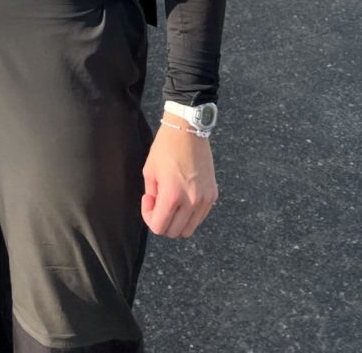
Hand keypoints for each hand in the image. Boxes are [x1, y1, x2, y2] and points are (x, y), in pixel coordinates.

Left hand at [141, 121, 217, 237]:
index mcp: (172, 195)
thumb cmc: (165, 148)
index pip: (159, 227)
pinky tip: (183, 197)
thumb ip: (152, 196)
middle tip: (158, 200)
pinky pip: (199, 217)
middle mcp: (191, 201)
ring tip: (171, 201)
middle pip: (174, 232)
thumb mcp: (149, 171)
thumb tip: (156, 211)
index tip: (148, 199)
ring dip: (176, 221)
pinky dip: (189, 214)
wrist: (188, 130)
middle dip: (162, 221)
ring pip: (188, 229)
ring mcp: (204, 200)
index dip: (149, 217)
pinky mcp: (213, 195)